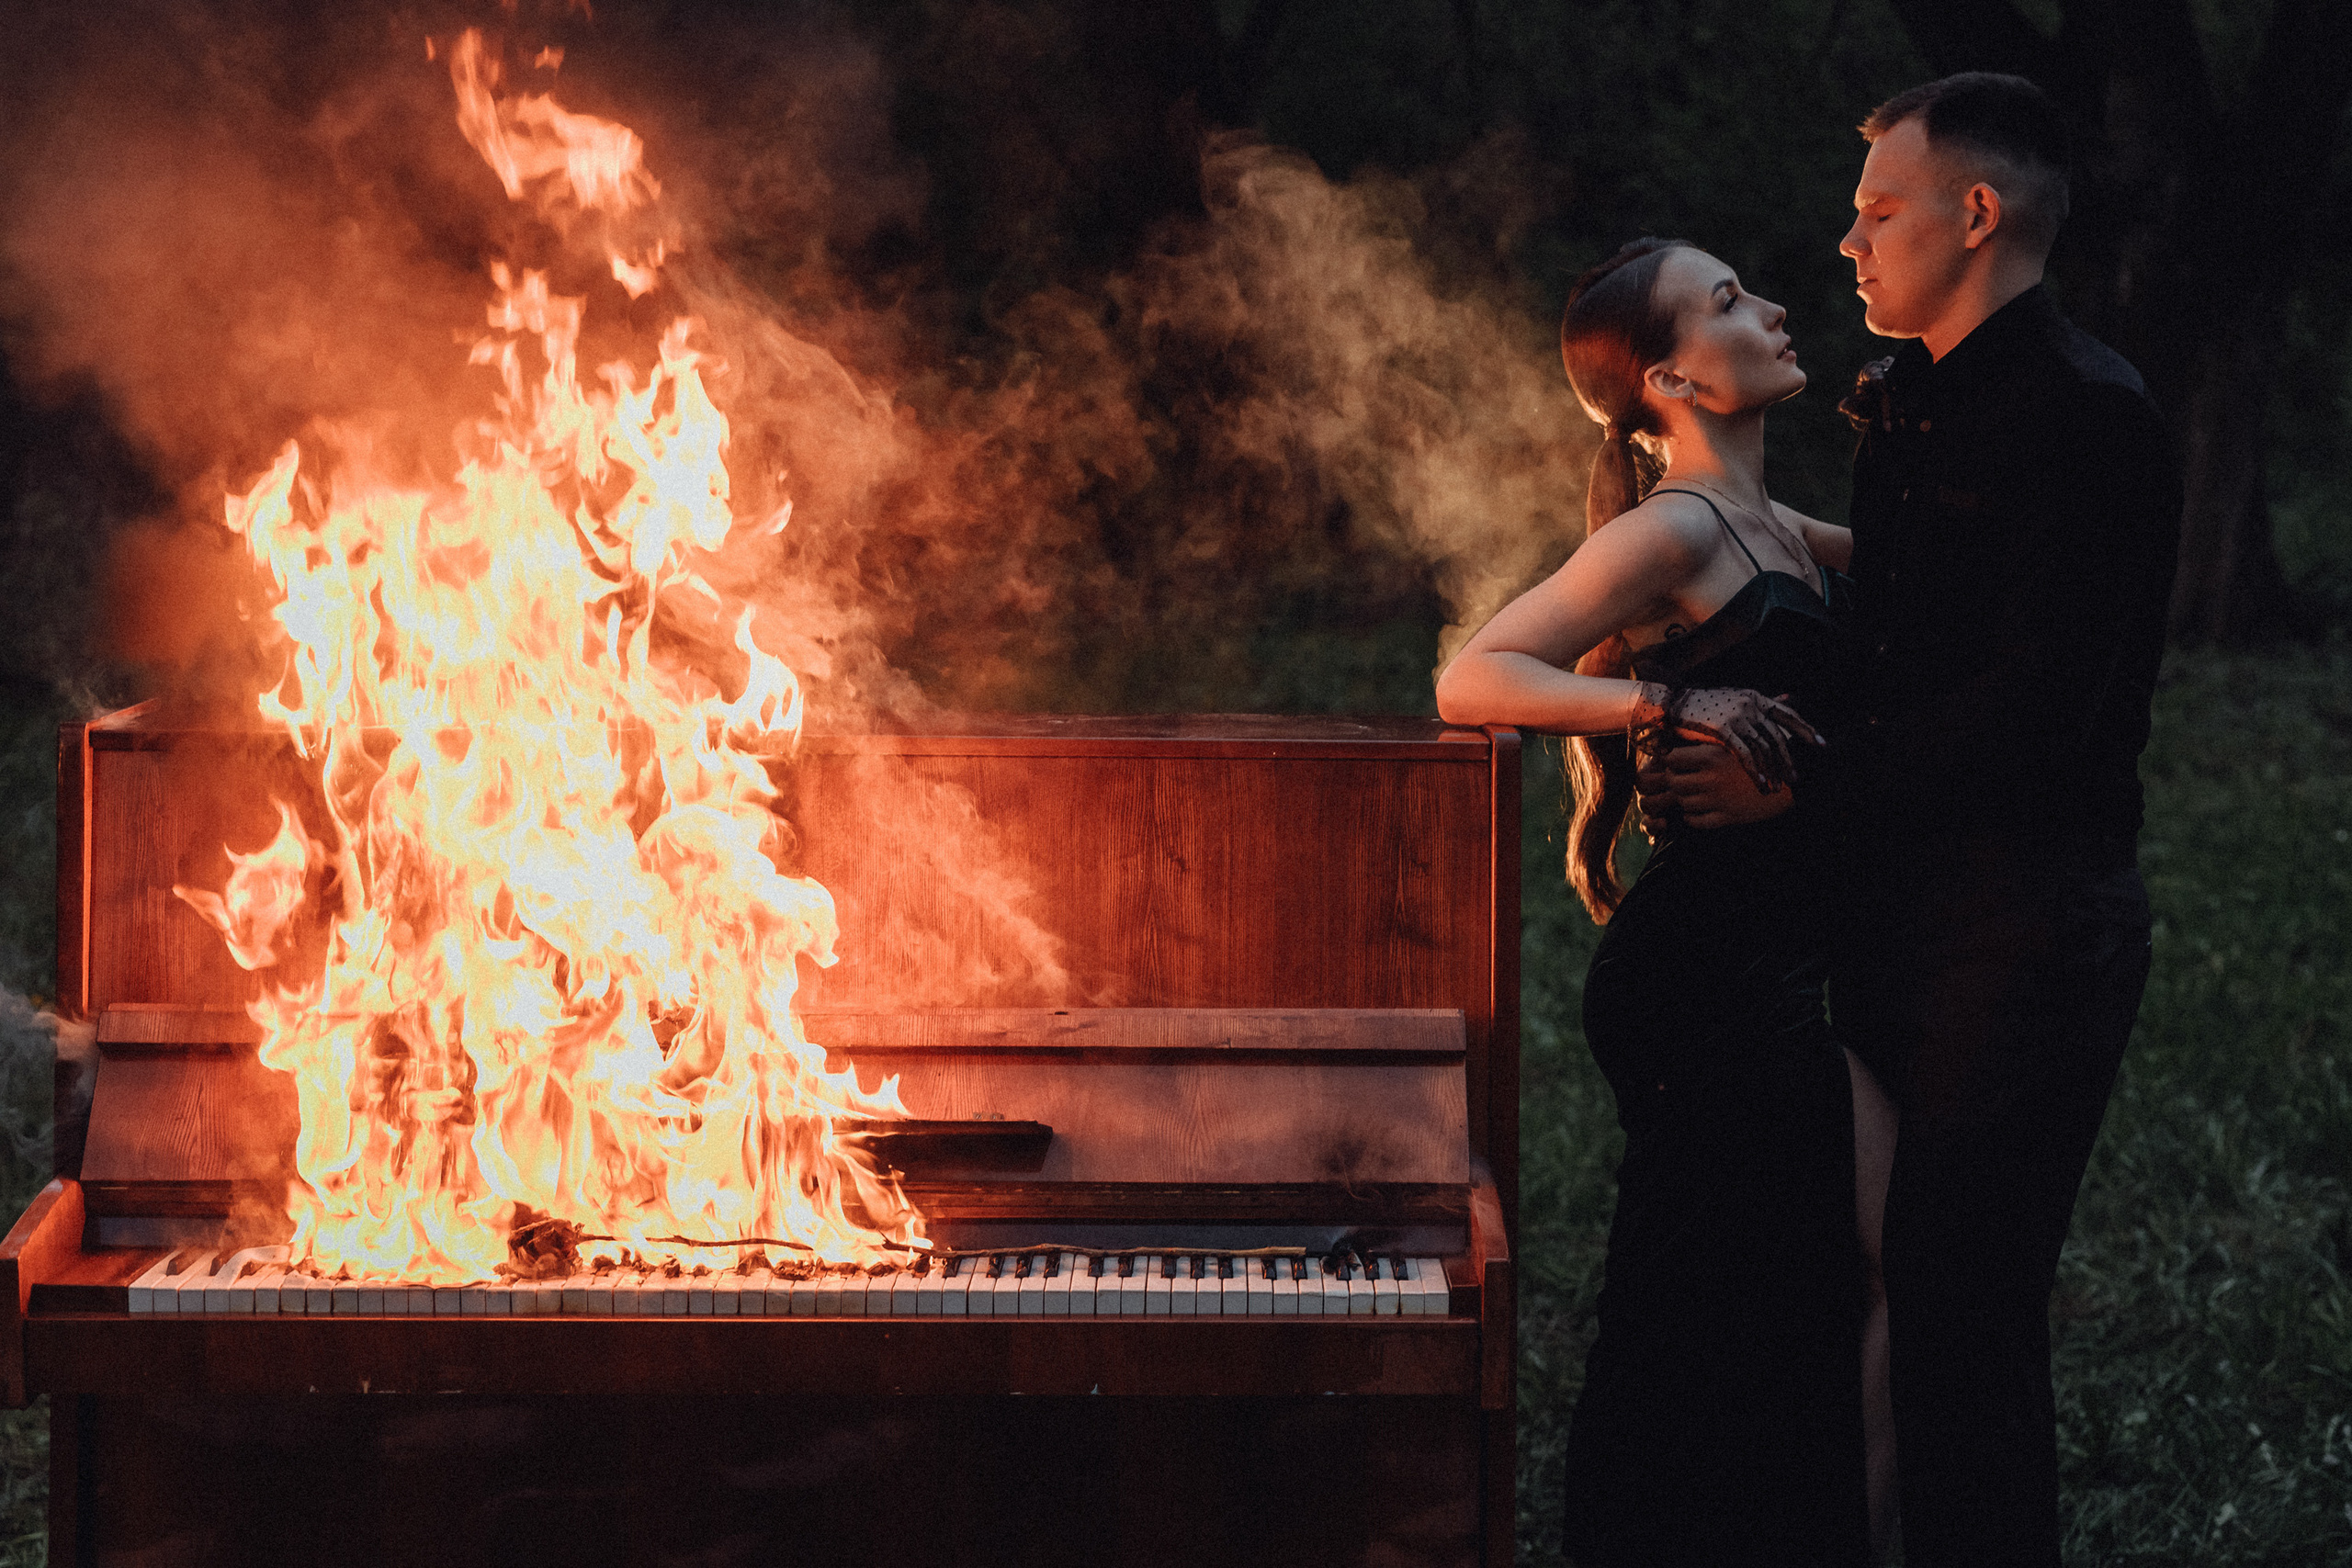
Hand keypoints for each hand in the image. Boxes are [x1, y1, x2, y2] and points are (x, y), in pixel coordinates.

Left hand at [1637, 743, 1799, 832]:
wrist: (1793, 779)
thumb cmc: (1766, 754)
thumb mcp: (1739, 741)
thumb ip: (1714, 739)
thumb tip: (1687, 728)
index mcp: (1712, 754)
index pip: (1672, 758)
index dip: (1671, 761)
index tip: (1677, 762)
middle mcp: (1712, 777)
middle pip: (1673, 782)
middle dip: (1673, 781)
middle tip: (1681, 779)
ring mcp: (1719, 799)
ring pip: (1683, 803)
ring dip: (1683, 799)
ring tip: (1692, 794)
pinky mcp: (1728, 817)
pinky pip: (1697, 822)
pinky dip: (1692, 818)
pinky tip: (1697, 811)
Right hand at [1658, 688, 1820, 790]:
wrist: (1672, 704)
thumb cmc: (1704, 706)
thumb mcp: (1735, 700)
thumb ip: (1761, 704)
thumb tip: (1789, 697)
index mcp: (1755, 698)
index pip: (1788, 714)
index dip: (1806, 730)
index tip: (1821, 745)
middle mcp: (1750, 705)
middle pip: (1777, 736)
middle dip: (1788, 759)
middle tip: (1795, 778)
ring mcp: (1738, 716)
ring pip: (1764, 748)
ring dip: (1773, 769)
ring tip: (1778, 787)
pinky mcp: (1723, 729)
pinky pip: (1745, 754)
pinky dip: (1755, 771)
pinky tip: (1762, 783)